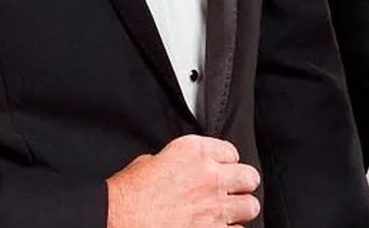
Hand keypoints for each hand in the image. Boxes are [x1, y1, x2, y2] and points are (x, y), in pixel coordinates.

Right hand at [106, 134, 260, 227]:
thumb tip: (185, 170)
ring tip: (232, 213)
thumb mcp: (154, 160)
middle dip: (242, 185)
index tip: (222, 170)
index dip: (226, 163)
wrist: (119, 217)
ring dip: (241, 210)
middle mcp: (211, 176)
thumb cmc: (130, 192)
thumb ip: (179, 162)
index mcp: (197, 151)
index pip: (232, 153)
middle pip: (249, 177)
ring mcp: (214, 207)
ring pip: (250, 206)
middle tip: (234, 191)